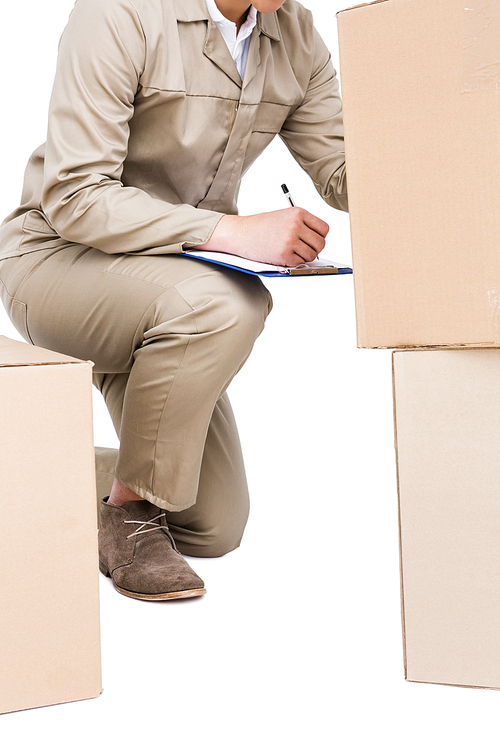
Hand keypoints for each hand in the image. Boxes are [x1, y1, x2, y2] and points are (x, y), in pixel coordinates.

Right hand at [194, 208, 328, 266]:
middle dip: (314, 250)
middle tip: (303, 250)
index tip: (312, 240)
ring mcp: (290, 240)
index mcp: (298, 212)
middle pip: (320, 244)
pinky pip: (299, 264)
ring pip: (311, 256)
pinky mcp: (283, 254)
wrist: (240, 233)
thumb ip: (302, 224)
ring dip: (304, 258)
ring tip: (291, 253)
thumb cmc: (260, 226)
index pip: (324, 229)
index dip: (320, 237)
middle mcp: (296, 225)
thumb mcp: (284, 216)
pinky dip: (294, 263)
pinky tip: (284, 257)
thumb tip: (319, 241)